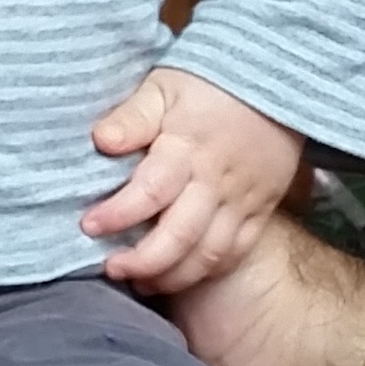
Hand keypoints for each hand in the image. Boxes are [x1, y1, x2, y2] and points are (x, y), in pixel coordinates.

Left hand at [81, 66, 302, 293]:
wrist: (276, 83)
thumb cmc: (208, 84)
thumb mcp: (163, 86)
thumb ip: (133, 116)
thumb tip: (101, 140)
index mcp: (188, 148)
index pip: (152, 191)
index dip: (118, 214)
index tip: (88, 227)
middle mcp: (218, 181)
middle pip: (182, 234)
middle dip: (143, 260)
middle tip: (110, 268)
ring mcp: (244, 199)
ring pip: (210, 252)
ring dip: (173, 275)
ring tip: (138, 282)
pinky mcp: (261, 210)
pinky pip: (237, 252)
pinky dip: (207, 271)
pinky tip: (177, 277)